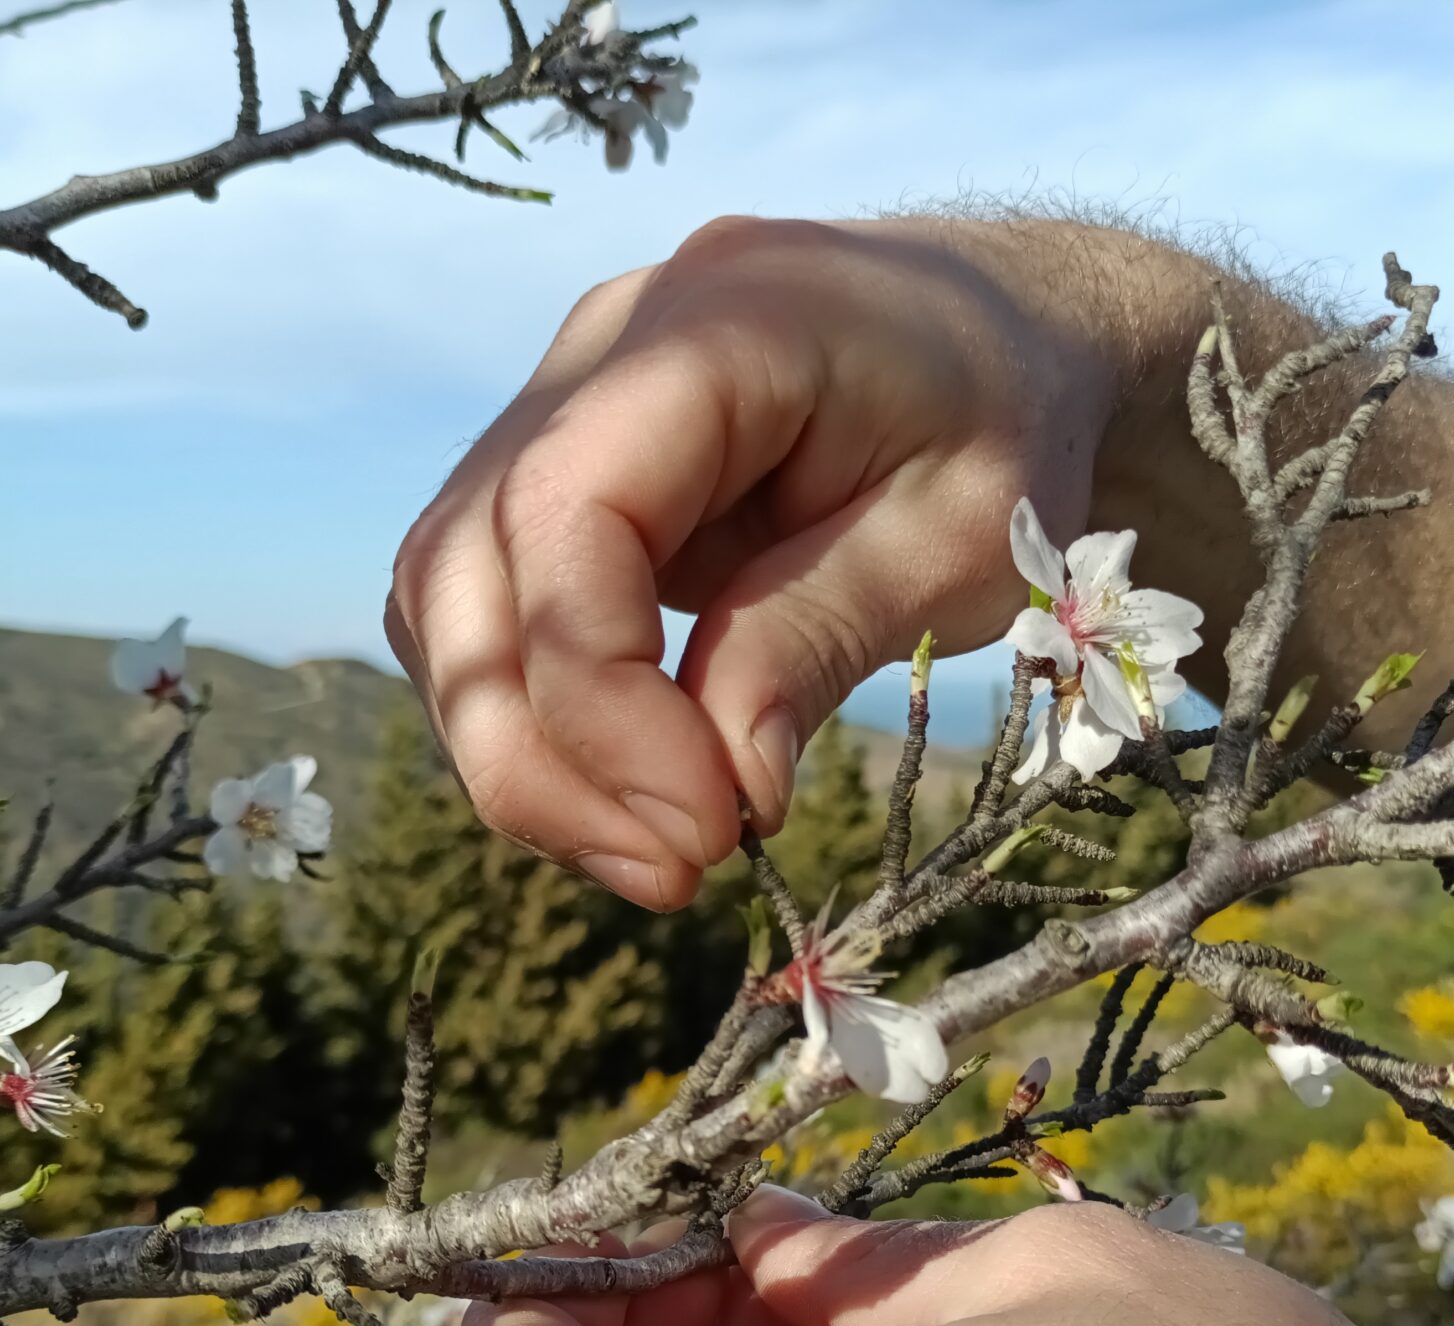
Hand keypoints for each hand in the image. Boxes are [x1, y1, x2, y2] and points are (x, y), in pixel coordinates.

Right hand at [384, 216, 1144, 909]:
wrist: (1006, 327)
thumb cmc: (1008, 420)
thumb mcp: (964, 537)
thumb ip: (821, 641)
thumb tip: (715, 796)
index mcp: (714, 320)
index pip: (563, 510)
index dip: (598, 692)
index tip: (702, 827)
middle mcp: (597, 350)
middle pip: (464, 566)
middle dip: (537, 755)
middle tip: (671, 877)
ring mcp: (557, 410)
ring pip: (444, 602)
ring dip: (522, 757)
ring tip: (659, 860)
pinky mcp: (554, 481)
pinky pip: (489, 615)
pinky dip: (538, 726)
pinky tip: (634, 800)